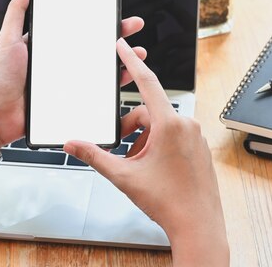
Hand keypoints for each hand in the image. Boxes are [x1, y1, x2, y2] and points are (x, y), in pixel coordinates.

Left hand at [0, 0, 146, 144]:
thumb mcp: (7, 39)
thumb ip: (17, 11)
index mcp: (48, 45)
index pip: (78, 26)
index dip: (97, 16)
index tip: (113, 5)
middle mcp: (61, 62)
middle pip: (95, 45)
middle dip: (118, 34)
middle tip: (134, 25)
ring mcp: (67, 81)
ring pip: (101, 68)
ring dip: (122, 60)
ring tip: (137, 53)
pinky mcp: (70, 100)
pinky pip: (96, 92)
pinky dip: (112, 86)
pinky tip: (124, 77)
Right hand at [63, 38, 229, 265]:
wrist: (198, 225)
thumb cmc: (169, 201)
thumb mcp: (124, 176)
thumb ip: (95, 156)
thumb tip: (73, 144)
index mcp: (170, 124)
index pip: (148, 82)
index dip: (132, 62)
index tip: (124, 46)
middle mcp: (186, 125)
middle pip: (149, 112)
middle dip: (130, 127)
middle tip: (119, 148)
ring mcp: (195, 136)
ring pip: (161, 126)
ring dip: (143, 140)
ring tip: (136, 165)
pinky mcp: (198, 147)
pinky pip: (173, 136)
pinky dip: (157, 145)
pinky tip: (151, 167)